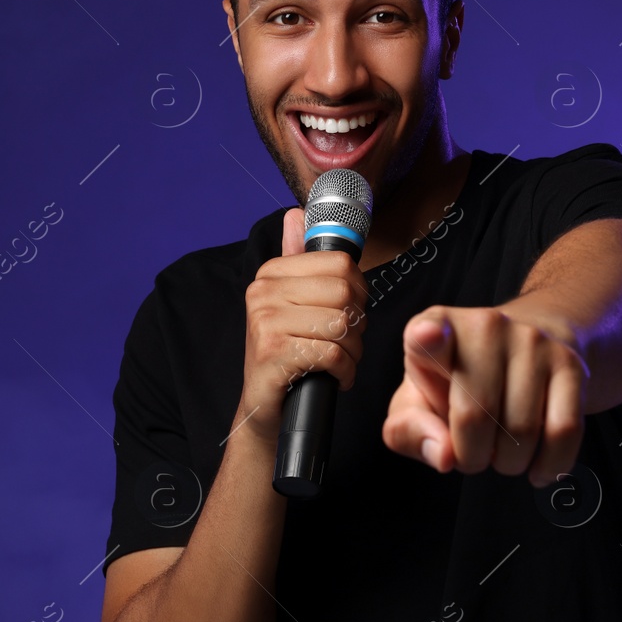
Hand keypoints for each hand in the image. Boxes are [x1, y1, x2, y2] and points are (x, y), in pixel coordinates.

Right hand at [234, 208, 367, 443]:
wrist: (263, 408)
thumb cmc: (287, 354)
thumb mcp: (292, 303)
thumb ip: (298, 259)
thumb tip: (297, 214)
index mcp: (271, 273)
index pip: (340, 264)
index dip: (358, 292)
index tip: (348, 314)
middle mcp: (263, 292)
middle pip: (344, 293)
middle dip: (357, 325)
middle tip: (345, 343)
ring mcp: (265, 321)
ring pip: (342, 325)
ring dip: (353, 351)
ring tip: (340, 362)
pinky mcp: (273, 352)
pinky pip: (333, 353)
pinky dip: (345, 371)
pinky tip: (337, 377)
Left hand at [381, 305, 587, 486]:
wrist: (528, 351)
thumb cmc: (461, 383)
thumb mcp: (419, 403)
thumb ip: (411, 432)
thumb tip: (444, 455)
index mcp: (436, 330)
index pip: (427, 331)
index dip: (427, 337)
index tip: (427, 336)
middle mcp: (485, 326)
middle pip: (475, 416)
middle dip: (472, 457)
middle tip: (473, 451)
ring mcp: (533, 341)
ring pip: (522, 432)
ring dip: (510, 463)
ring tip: (502, 449)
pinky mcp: (571, 364)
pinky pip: (564, 432)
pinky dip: (550, 465)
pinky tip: (538, 467)